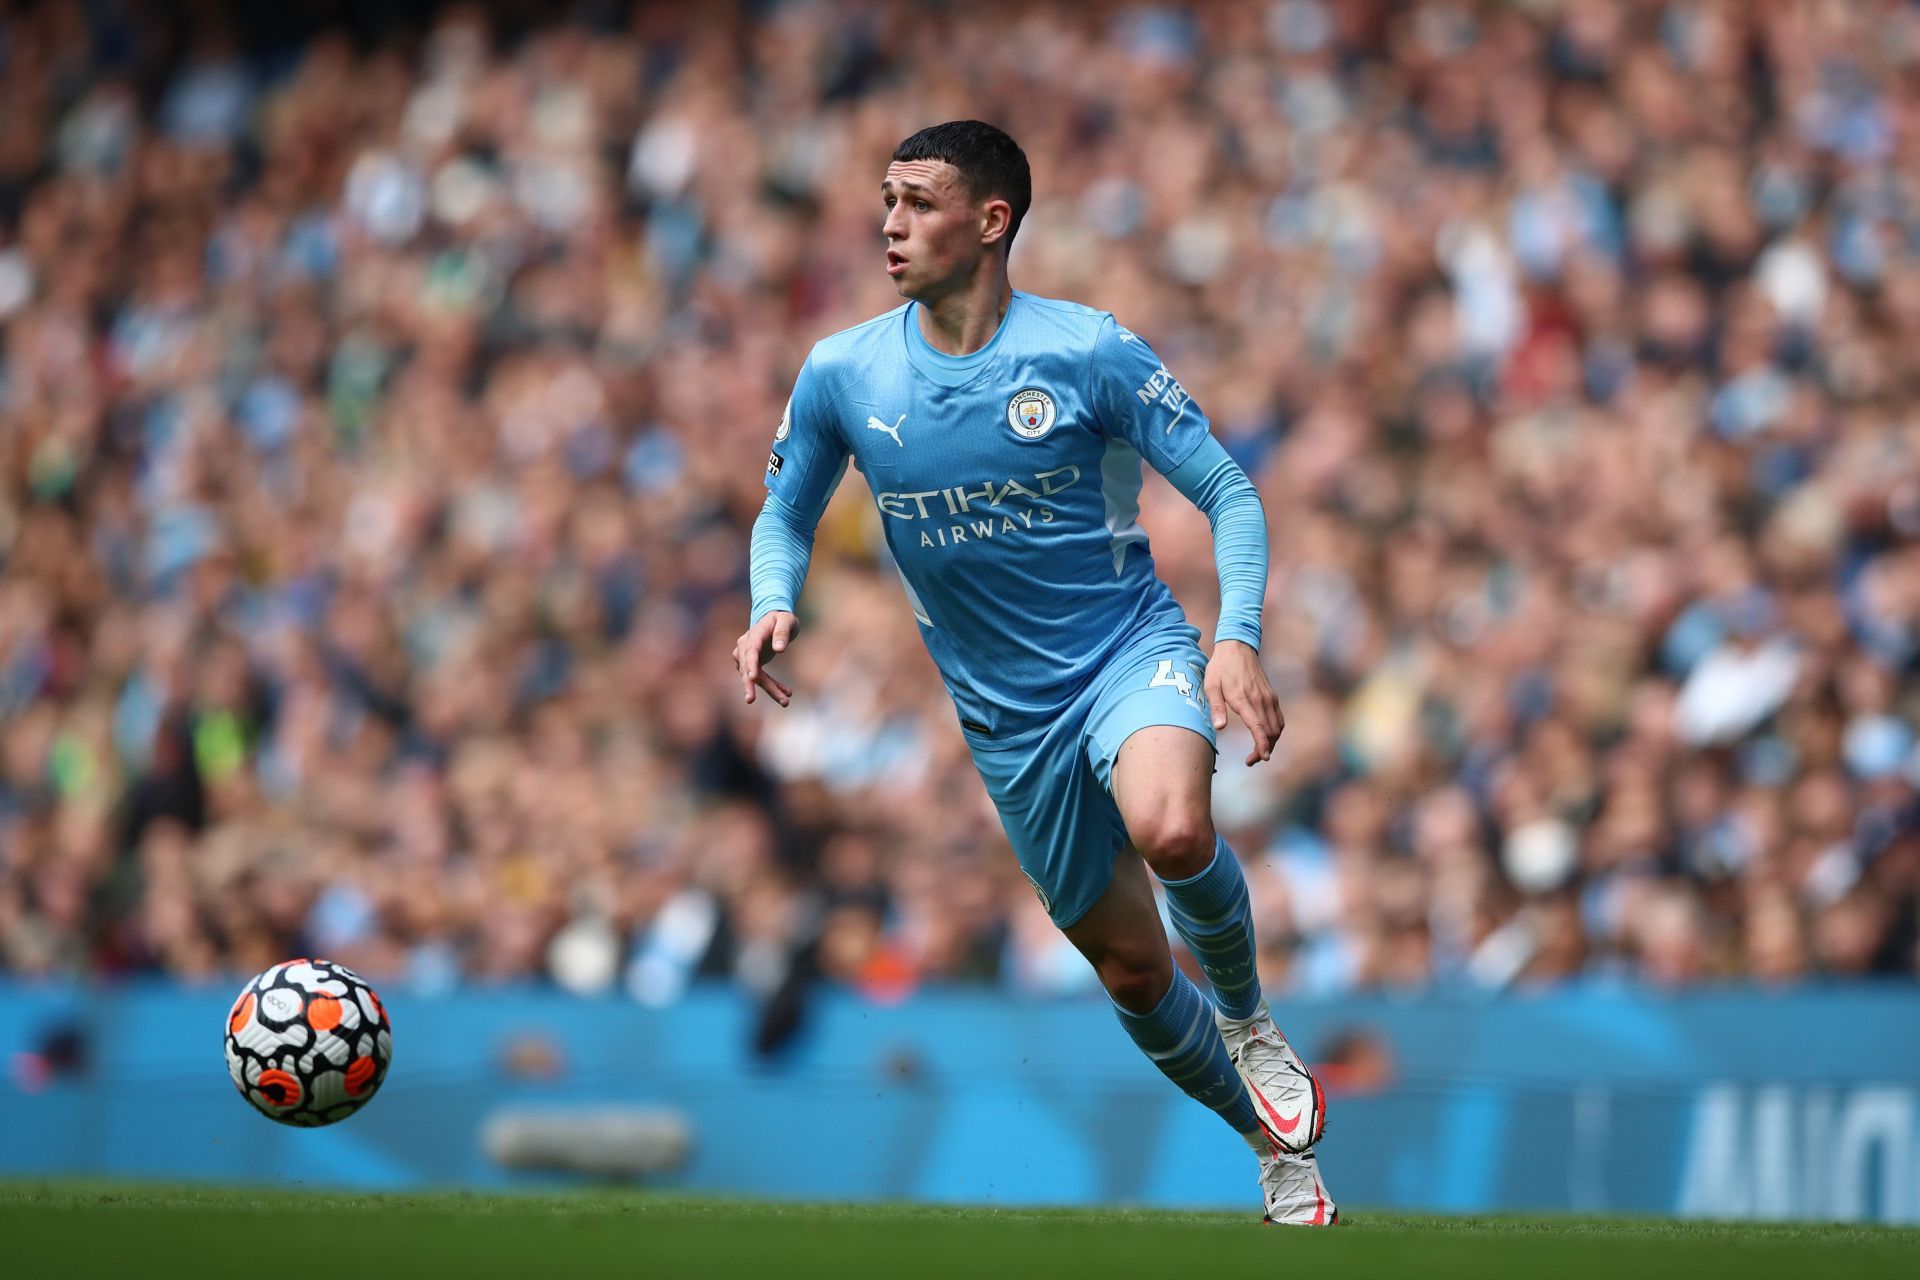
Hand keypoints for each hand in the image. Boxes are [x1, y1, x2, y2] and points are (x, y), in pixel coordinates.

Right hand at [733, 610, 796, 706]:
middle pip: (748, 668)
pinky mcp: (752, 664)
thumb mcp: (787, 620)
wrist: (775, 619)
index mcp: (754, 634)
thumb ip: (782, 633)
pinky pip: (760, 678)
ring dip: (769, 689)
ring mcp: (746, 656)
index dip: (750, 665)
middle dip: (751, 685)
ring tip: (785, 701)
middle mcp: (745, 646)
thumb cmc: (782, 618)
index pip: (750, 650)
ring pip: (755, 677)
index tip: (752, 678)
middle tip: (751, 700)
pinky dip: (772, 686)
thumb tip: (779, 650)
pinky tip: (786, 694)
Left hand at [1205, 639, 1283, 765]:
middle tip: (1251, 760)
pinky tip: (1265, 736)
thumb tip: (1219, 728)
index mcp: (1244, 700)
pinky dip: (1275, 731)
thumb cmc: (1220, 668)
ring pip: (1277, 727)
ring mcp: (1269, 697)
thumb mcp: (1211, 686)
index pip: (1259, 728)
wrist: (1237, 647)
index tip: (1262, 758)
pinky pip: (1278, 718)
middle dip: (1264, 749)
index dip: (1262, 745)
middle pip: (1271, 732)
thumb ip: (1216, 707)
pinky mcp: (1271, 695)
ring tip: (1258, 752)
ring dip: (1271, 742)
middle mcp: (1261, 700)